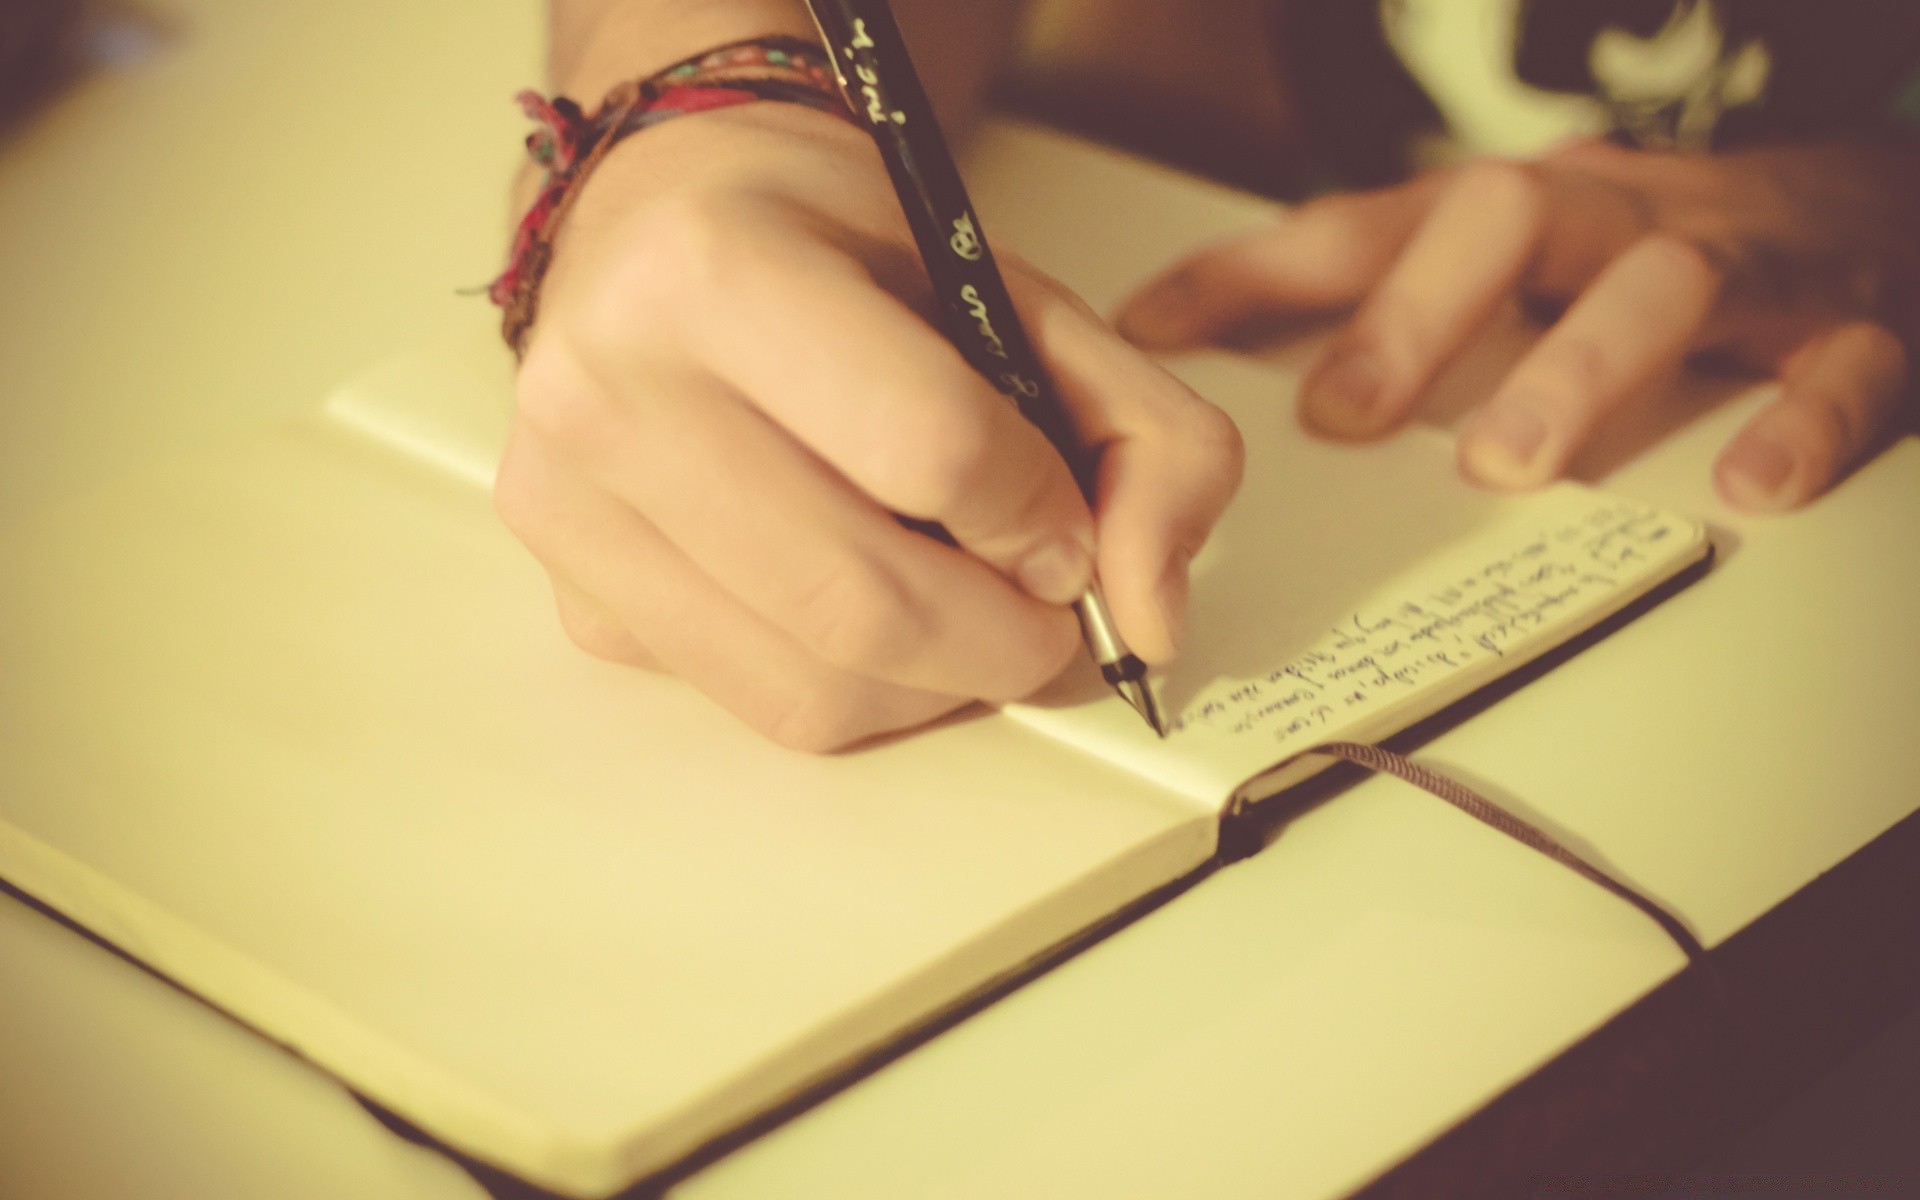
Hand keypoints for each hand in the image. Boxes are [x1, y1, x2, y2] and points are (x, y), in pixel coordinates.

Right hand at [493, 103, 1241, 750]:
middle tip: (1044, 615)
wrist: (666, 227)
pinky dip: (853, 686)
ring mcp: (572, 505)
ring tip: (966, 613)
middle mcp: (611, 391)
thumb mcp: (1017, 291)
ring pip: (809, 689)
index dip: (1039, 514)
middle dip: (1002, 641)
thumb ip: (1145, 433)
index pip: (929, 448)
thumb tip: (1152, 616)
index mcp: (716, 271)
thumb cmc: (833, 250)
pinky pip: (753, 702)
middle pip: (862, 604)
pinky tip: (866, 605)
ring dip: (936, 683)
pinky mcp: (574, 593)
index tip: (1063, 525)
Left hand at [1117, 139, 1918, 510]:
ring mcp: (1733, 264)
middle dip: (1419, 314)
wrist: (1856, 206)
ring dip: (1576, 368)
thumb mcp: (1499, 259)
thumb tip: (1212, 371)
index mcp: (1514, 213)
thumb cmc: (1638, 249)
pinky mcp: (1845, 325)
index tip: (1150, 334)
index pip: (1362, 226)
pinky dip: (1796, 420)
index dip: (1252, 273)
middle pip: (1508, 222)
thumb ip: (1375, 302)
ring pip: (1659, 283)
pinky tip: (1748, 485)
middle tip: (1345, 413)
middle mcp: (1610, 217)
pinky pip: (1834, 363)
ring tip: (1505, 460)